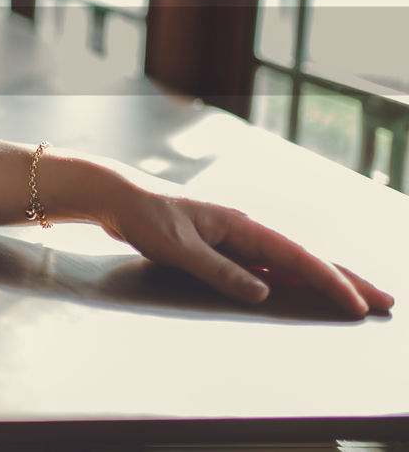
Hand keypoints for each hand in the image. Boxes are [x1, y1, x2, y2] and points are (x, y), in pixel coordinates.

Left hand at [100, 183, 393, 316]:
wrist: (120, 197)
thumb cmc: (146, 217)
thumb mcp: (179, 248)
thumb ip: (219, 271)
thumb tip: (263, 293)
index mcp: (241, 226)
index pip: (297, 258)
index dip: (330, 283)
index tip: (357, 304)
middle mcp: (246, 230)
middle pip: (305, 259)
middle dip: (345, 280)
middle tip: (384, 301)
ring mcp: (237, 238)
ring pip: (291, 264)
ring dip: (324, 281)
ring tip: (358, 298)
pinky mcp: (224, 247)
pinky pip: (269, 267)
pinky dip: (293, 280)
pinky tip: (306, 290)